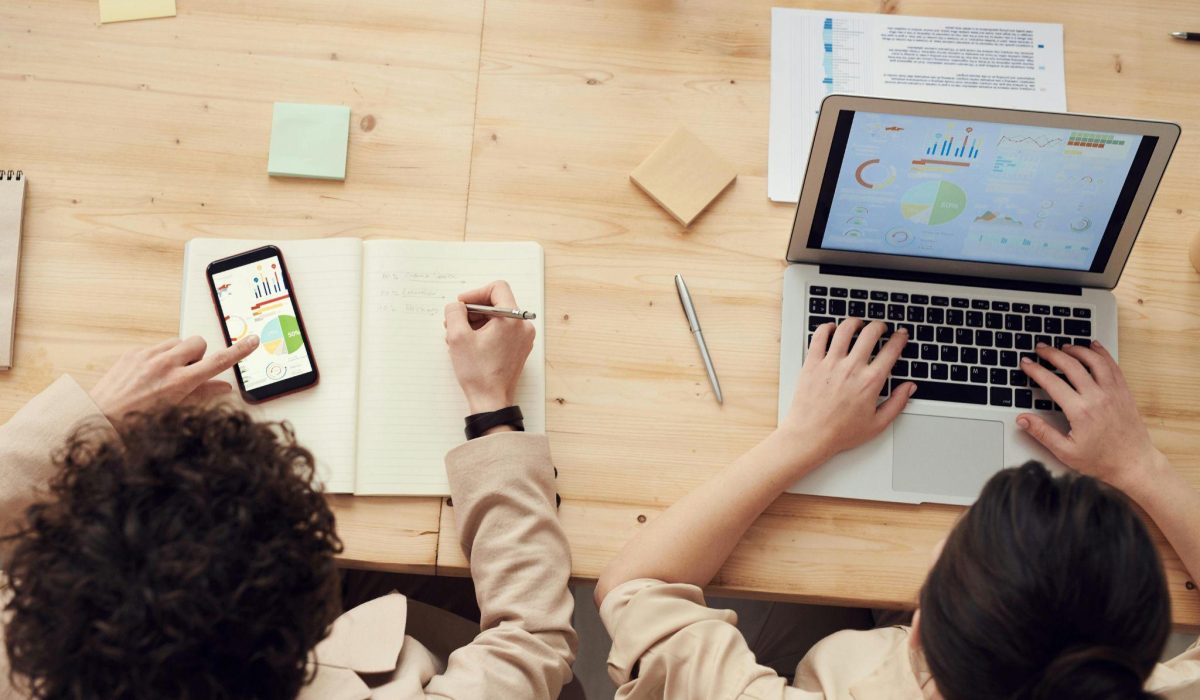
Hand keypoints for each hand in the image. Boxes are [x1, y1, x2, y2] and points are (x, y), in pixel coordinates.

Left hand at [89, 335, 259, 422]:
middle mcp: (164, 364)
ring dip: (180, 354)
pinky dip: (160, 357)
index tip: (252, 341)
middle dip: (199, 354)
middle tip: (191, 373)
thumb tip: (224, 387)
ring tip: (169, 375)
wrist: (99, 417)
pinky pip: (158, 346)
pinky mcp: (134, 352)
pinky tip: (151, 375)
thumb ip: (203, 394)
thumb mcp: (176, 411)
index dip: (238, 351)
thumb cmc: (136, 422)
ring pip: (179, 342)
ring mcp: (147, 355)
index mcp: (179, 382)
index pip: (218, 361)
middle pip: (198, 343)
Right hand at [443, 280, 535, 414]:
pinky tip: (469, 345)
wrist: (491, 401)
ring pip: (498, 318)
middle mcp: (523, 326)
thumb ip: (454, 312)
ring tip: (458, 337)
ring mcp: (523, 339)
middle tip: (455, 323)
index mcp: (512, 319)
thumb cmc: (478, 373)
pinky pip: (501, 331)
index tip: (461, 306)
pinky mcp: (519, 349)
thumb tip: (457, 306)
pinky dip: (485, 333)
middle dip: (472, 311)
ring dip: (476, 323)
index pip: (497, 289)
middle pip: (497, 304)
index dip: (475, 293)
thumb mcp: (458, 337)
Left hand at [780, 319, 914, 466]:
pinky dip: (827, 327)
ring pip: (845, 329)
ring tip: (858, 324)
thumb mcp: (877, 424)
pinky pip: (819, 336)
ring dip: (855, 322)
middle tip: (880, 327)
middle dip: (879, 326)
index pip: (891, 350)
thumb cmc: (841, 433)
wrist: (810, 436)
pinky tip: (832, 329)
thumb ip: (897, 403)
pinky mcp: (812, 363)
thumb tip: (909, 387)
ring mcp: (830, 363)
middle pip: (870, 333)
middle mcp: (852, 368)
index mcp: (870, 382)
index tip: (900, 335)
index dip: (899, 338)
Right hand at [1017, 340, 1167, 492]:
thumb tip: (1022, 419)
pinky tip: (1094, 347)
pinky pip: (1112, 366)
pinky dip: (1102, 353)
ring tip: (1064, 346)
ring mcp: (1113, 393)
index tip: (1026, 363)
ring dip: (1077, 350)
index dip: (1035, 370)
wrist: (1134, 464)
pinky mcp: (1124, 392)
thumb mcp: (1065, 451)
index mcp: (1080, 411)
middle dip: (1052, 354)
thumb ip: (1042, 433)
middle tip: (1041, 348)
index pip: (1052, 382)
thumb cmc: (1101, 460)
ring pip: (1094, 360)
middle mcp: (1098, 397)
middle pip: (1071, 365)